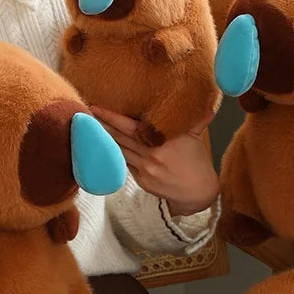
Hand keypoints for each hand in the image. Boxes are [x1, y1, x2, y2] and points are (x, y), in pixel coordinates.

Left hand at [91, 106, 219, 216]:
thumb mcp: (196, 137)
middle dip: (102, 125)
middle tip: (86, 112)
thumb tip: (208, 100)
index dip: (113, 117)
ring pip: (120, 150)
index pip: (132, 126)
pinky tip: (104, 146)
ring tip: (90, 127)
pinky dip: (115, 154)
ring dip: (104, 139)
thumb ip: (195, 119)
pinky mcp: (142, 180)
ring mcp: (145, 169)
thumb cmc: (196, 161)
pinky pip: (125, 164)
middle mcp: (153, 154)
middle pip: (120, 137)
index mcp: (164, 140)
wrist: (197, 193)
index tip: (97, 107)